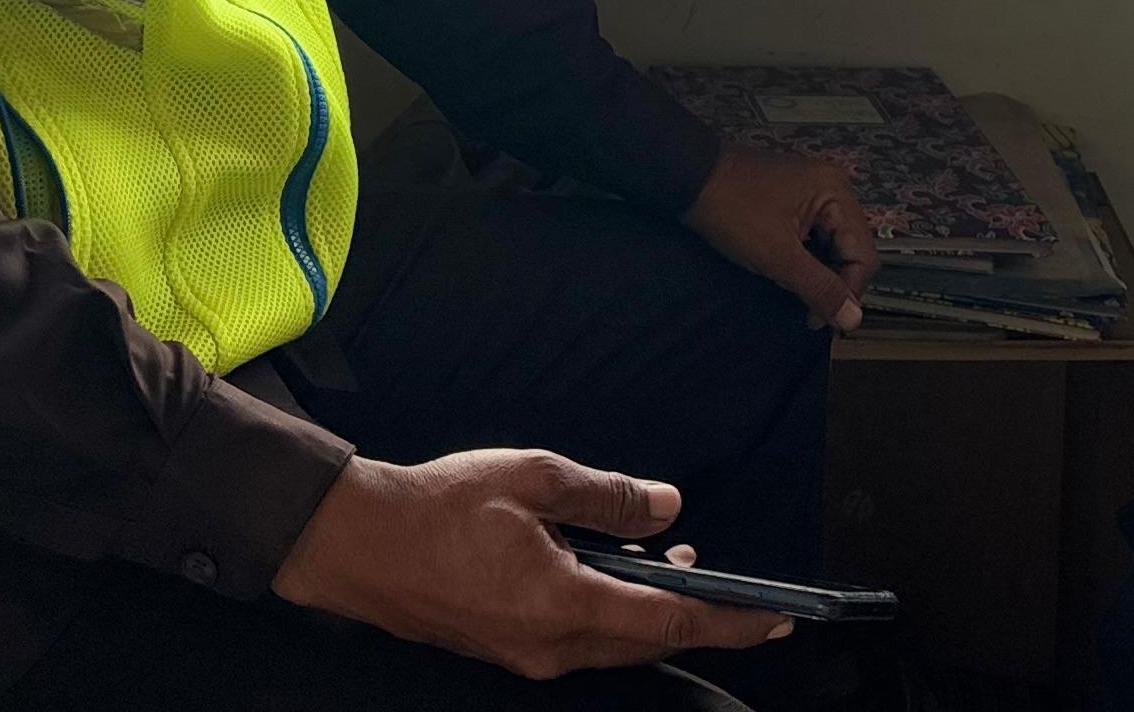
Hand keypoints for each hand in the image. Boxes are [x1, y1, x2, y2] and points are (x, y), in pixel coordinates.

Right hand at [272, 448, 792, 675]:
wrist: (356, 542)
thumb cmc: (437, 506)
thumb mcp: (534, 479)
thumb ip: (609, 496)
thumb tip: (667, 508)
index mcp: (563, 605)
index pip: (669, 623)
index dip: (729, 622)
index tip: (776, 617)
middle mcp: (551, 646)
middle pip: (647, 642)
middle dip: (699, 616)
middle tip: (742, 591)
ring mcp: (527, 654)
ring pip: (614, 643)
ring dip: (653, 609)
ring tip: (681, 563)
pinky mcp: (507, 647)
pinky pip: (580, 639)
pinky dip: (613, 611)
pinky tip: (616, 571)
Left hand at [687, 140, 881, 329]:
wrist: (687, 176)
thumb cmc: (733, 213)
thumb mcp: (776, 256)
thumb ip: (819, 288)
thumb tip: (854, 321)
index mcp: (836, 193)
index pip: (863, 254)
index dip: (848, 293)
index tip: (820, 322)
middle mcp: (834, 188)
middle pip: (853, 249)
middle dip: (835, 286)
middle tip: (809, 316)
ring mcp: (815, 192)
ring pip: (834, 246)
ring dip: (821, 276)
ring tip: (801, 302)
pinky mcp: (796, 200)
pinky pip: (816, 237)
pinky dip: (808, 261)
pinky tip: (792, 278)